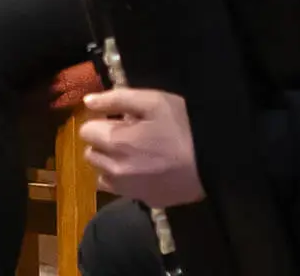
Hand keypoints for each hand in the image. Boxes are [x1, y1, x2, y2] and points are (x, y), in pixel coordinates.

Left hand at [81, 88, 204, 207]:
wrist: (214, 161)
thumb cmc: (183, 126)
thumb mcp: (153, 101)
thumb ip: (116, 99)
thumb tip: (88, 101)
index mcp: (115, 142)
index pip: (85, 131)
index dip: (101, 122)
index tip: (119, 120)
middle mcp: (114, 170)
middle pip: (91, 154)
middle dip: (104, 143)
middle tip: (129, 135)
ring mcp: (128, 189)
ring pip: (102, 175)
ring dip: (111, 163)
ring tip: (135, 153)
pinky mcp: (143, 201)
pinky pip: (120, 190)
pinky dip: (125, 180)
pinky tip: (145, 170)